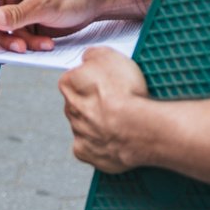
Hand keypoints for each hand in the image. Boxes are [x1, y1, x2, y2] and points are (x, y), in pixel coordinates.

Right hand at [0, 0, 98, 52]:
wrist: (93, 4)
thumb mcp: (44, 3)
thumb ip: (17, 13)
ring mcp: (17, 9)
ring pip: (4, 31)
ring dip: (17, 42)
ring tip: (36, 45)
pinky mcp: (25, 24)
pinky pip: (18, 38)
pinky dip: (29, 44)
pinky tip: (45, 43)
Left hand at [59, 46, 149, 173]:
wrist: (140, 128)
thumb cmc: (126, 93)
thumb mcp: (109, 56)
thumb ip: (92, 55)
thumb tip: (88, 57)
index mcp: (69, 84)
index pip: (73, 79)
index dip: (92, 80)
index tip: (106, 83)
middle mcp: (70, 109)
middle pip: (79, 103)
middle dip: (95, 103)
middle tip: (117, 103)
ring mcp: (78, 133)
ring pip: (85, 126)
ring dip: (99, 124)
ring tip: (122, 123)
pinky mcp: (87, 154)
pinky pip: (91, 148)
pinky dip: (101, 145)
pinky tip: (115, 140)